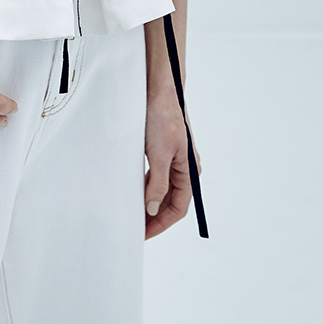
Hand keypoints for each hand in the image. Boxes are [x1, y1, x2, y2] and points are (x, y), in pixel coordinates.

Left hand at [143, 85, 196, 237]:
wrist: (160, 89)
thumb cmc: (163, 117)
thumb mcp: (160, 154)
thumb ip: (157, 184)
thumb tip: (153, 209)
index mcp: (189, 171)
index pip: (178, 208)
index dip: (161, 224)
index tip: (144, 234)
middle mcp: (184, 167)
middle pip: (171, 201)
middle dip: (155, 217)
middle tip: (136, 228)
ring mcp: (173, 159)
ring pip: (163, 190)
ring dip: (149, 203)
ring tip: (133, 213)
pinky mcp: (162, 150)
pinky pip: (155, 176)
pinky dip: (146, 187)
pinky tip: (134, 191)